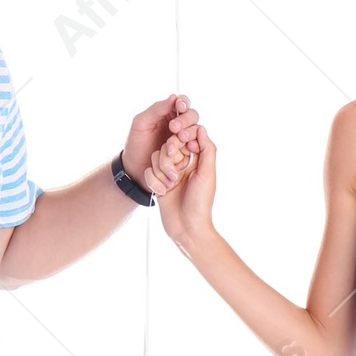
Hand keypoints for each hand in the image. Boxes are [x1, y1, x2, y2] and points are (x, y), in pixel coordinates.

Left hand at [122, 94, 200, 184]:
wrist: (135, 169)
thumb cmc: (136, 144)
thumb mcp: (142, 123)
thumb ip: (157, 109)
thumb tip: (173, 97)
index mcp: (168, 113)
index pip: (181, 102)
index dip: (183, 102)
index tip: (179, 107)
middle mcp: (179, 124)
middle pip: (191, 115)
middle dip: (185, 120)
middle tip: (174, 128)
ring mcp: (184, 138)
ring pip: (195, 130)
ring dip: (190, 132)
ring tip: (180, 138)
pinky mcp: (187, 152)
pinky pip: (196, 145)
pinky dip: (194, 144)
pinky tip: (189, 147)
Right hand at [153, 121, 216, 250]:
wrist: (187, 228)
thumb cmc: (200, 202)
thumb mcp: (207, 173)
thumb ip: (207, 149)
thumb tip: (200, 128)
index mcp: (197, 159)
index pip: (185, 137)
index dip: (181, 138)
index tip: (181, 142)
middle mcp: (183, 164)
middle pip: (168, 145)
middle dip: (169, 157)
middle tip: (175, 173)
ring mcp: (169, 173)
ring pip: (157, 157)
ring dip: (162, 171)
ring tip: (170, 186)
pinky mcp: (158, 182)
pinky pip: (149, 171)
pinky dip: (154, 181)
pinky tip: (163, 192)